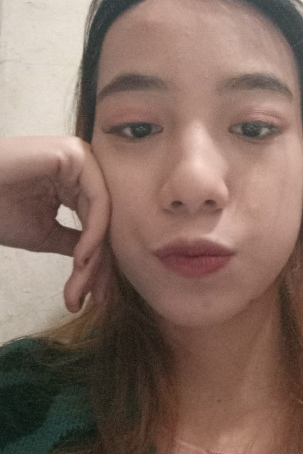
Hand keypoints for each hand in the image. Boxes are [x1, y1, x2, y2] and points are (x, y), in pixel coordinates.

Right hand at [0, 136, 111, 311]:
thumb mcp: (44, 233)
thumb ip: (75, 242)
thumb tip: (100, 261)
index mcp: (77, 179)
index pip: (99, 223)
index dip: (99, 263)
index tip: (94, 297)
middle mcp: (84, 164)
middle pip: (106, 219)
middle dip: (101, 265)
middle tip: (97, 299)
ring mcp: (82, 156)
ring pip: (105, 214)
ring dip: (95, 257)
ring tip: (80, 287)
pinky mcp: (75, 154)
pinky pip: (98, 200)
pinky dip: (93, 233)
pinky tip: (80, 259)